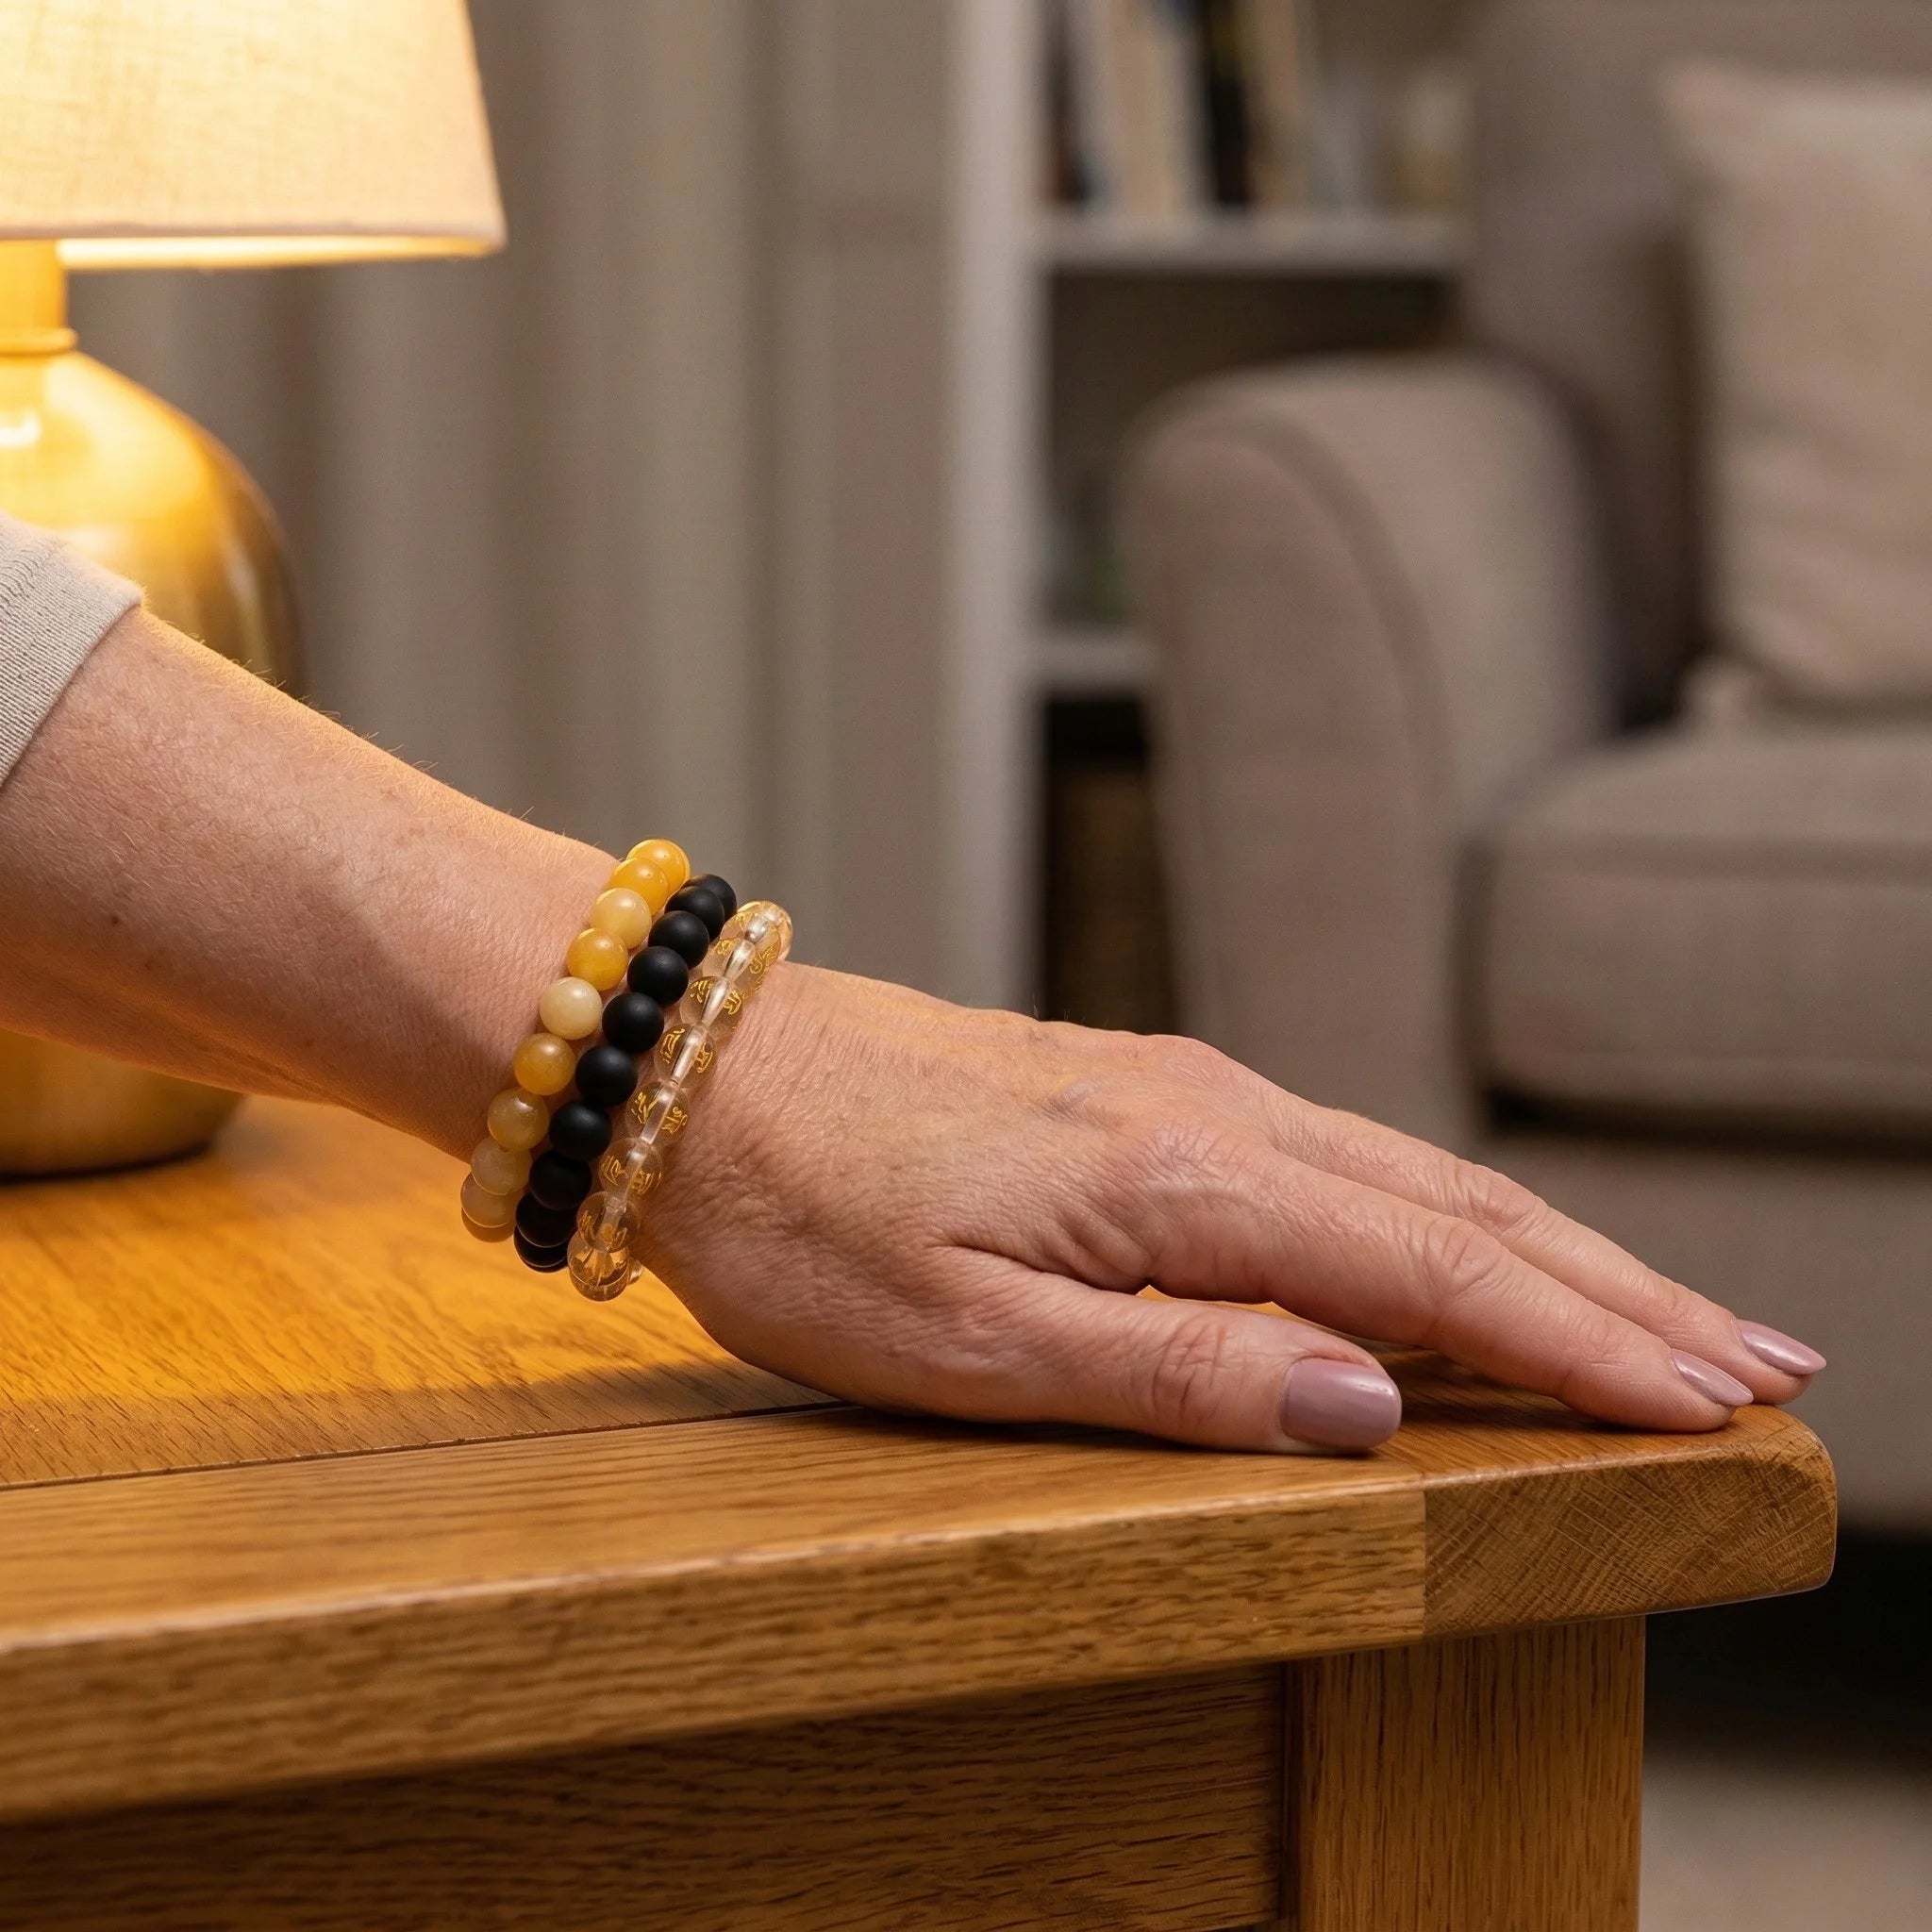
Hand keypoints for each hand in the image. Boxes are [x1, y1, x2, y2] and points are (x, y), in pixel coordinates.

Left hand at [639, 965, 1823, 1452]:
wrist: (703, 1068)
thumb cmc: (811, 1215)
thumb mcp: (967, 1338)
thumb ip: (1175, 1369)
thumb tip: (1370, 1401)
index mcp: (1185, 1181)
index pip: (1439, 1275)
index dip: (1590, 1346)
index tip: (1720, 1400)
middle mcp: (1214, 1113)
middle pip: (1462, 1208)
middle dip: (1619, 1291)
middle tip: (1761, 1357)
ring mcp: (1185, 1088)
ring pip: (1409, 1173)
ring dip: (1547, 1248)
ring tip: (1659, 1312)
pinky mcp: (1145, 1090)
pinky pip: (1336, 1157)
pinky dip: (1438, 1214)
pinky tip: (1467, 1252)